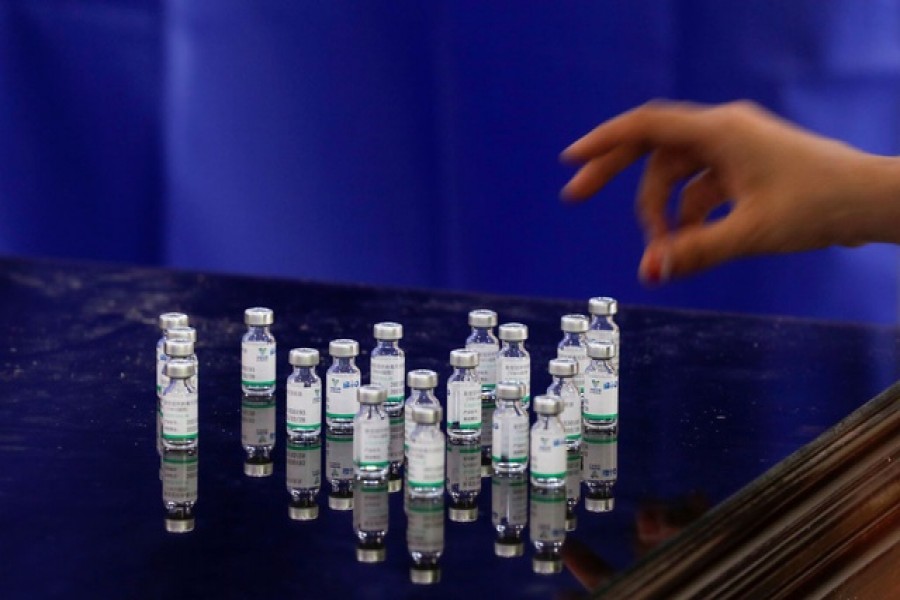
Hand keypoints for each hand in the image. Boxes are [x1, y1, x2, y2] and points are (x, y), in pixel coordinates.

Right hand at [560, 100, 898, 282]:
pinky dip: (687, 215)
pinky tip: (688, 244)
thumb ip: (695, 252)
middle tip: (575, 196)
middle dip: (614, 174)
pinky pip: (700, 187)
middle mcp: (723, 133)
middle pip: (652, 148)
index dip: (603, 142)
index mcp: (720, 133)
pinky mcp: (745, 168)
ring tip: (662, 250)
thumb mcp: (751, 234)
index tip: (570, 161)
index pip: (646, 127)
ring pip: (676, 175)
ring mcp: (735, 149)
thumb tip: (648, 274)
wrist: (871, 202)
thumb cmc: (819, 207)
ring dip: (661, 211)